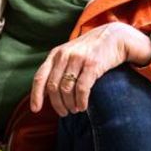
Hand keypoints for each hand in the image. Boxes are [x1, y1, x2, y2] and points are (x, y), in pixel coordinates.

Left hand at [30, 22, 150, 116]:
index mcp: (55, 54)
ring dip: (70, 104)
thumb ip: (57, 69)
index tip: (35, 109)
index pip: (40, 77)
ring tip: (75, 110)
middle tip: (64, 113)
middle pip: (53, 87)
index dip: (36, 95)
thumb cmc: (90, 50)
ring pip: (66, 90)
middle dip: (57, 104)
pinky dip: (80, 101)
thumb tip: (44, 93)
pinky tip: (83, 107)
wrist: (114, 36)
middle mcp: (64, 55)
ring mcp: (77, 59)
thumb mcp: (69, 55)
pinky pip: (81, 89)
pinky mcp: (92, 64)